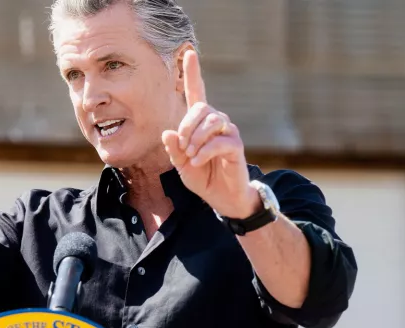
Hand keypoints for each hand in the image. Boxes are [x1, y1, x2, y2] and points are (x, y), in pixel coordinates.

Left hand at [161, 50, 256, 218]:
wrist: (222, 198)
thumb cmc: (203, 177)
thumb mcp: (182, 164)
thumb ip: (174, 148)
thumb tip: (168, 132)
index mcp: (200, 124)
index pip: (198, 93)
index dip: (194, 73)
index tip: (189, 53)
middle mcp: (216, 123)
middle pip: (201, 107)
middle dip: (186, 126)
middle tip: (182, 146)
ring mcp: (228, 132)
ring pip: (211, 121)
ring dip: (195, 139)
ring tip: (192, 156)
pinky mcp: (236, 146)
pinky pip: (219, 140)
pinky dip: (204, 151)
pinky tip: (198, 161)